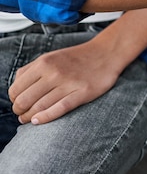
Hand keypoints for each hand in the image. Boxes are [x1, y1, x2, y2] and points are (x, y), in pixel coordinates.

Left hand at [8, 38, 122, 124]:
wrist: (106, 53)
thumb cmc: (76, 58)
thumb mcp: (50, 57)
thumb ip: (31, 70)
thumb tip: (15, 90)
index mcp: (43, 63)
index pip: (16, 89)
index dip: (13, 101)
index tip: (18, 104)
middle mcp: (54, 73)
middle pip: (25, 100)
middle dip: (19, 111)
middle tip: (22, 114)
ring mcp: (68, 83)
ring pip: (39, 107)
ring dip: (30, 117)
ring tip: (30, 119)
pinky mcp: (82, 93)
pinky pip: (59, 109)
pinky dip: (45, 117)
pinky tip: (38, 121)